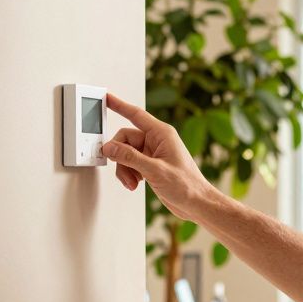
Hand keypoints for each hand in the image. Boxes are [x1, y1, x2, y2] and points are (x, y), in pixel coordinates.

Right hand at [101, 94, 215, 221]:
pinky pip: (130, 164)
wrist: (196, 204)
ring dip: (124, 169)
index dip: (119, 105)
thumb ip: (129, 157)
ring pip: (125, 154)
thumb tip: (109, 148)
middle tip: (123, 171)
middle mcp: (156, 141)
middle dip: (120, 157)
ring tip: (133, 182)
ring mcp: (153, 153)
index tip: (106, 98)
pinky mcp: (150, 165)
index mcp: (162, 134)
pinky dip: (128, 174)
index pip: (135, 115)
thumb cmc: (186, 185)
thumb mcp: (154, 170)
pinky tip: (136, 184)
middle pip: (125, 139)